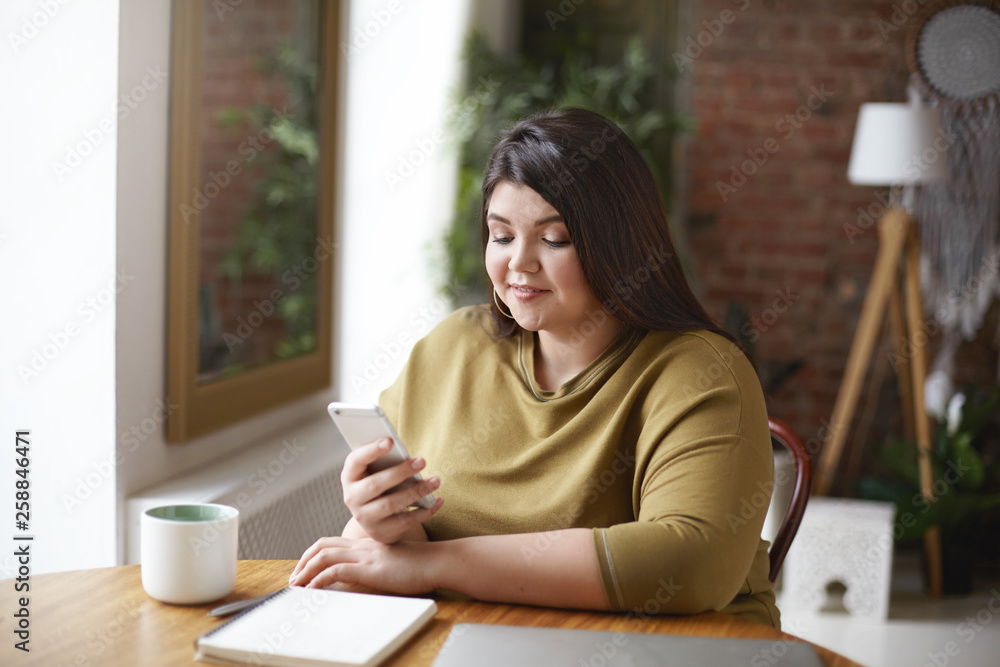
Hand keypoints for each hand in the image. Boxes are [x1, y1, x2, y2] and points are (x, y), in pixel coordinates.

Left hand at [288, 536, 436, 595]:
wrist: (437, 561)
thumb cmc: (422, 564)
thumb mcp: (394, 562)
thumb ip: (378, 565)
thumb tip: (367, 577)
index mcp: (367, 544)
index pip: (332, 542)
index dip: (314, 553)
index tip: (304, 568)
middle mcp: (362, 546)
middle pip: (322, 546)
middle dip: (303, 560)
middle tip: (294, 577)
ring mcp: (365, 556)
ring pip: (324, 556)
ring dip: (305, 571)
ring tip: (296, 585)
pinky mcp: (369, 569)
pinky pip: (335, 572)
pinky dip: (319, 580)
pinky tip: (313, 590)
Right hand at [341, 438, 443, 543]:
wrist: (378, 520)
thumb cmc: (381, 486)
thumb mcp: (377, 473)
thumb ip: (385, 462)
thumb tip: (407, 455)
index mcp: (349, 476)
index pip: (356, 460)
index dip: (371, 450)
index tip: (390, 441)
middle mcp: (352, 498)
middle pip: (375, 484)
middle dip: (400, 472)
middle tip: (422, 460)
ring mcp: (365, 518)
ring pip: (392, 504)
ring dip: (417, 491)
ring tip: (435, 481)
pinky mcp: (381, 532)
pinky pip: (405, 521)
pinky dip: (424, 511)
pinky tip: (438, 500)